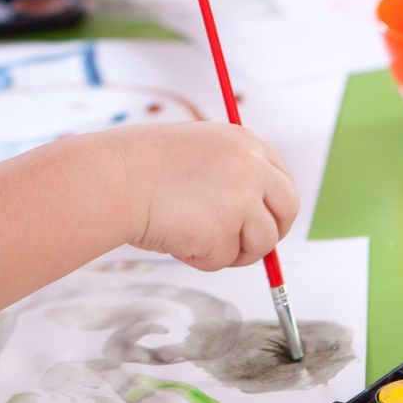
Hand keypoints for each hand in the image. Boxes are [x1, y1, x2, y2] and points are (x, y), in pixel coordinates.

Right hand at [112, 123, 297, 271]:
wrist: (115, 178)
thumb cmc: (142, 166)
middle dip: (268, 233)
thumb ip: (229, 172)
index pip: (281, 179)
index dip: (272, 207)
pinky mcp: (225, 230)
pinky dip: (202, 258)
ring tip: (192, 237)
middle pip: (287, 211)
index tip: (259, 221)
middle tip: (241, 245)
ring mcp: (242, 198)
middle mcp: (252, 166)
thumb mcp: (199, 151)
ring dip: (230, 249)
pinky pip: (225, 260)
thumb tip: (253, 212)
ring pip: (261, 243)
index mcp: (245, 142)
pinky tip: (177, 239)